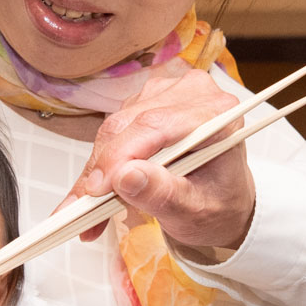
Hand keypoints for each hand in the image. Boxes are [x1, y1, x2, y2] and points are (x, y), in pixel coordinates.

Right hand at [63, 69, 257, 251]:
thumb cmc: (217, 204)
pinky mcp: (146, 102)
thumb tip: (126, 176)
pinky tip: (100, 191)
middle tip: (84, 211)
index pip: (158, 124)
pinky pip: (112, 131)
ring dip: (99, 169)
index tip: (97, 190)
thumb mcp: (194, 212)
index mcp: (218, 116)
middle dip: (104, 169)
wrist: (220, 200)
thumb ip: (163, 194)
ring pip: (115, 127)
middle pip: (130, 124)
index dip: (121, 154)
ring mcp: (167, 93)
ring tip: (92, 211)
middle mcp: (193, 93)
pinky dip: (102, 164)